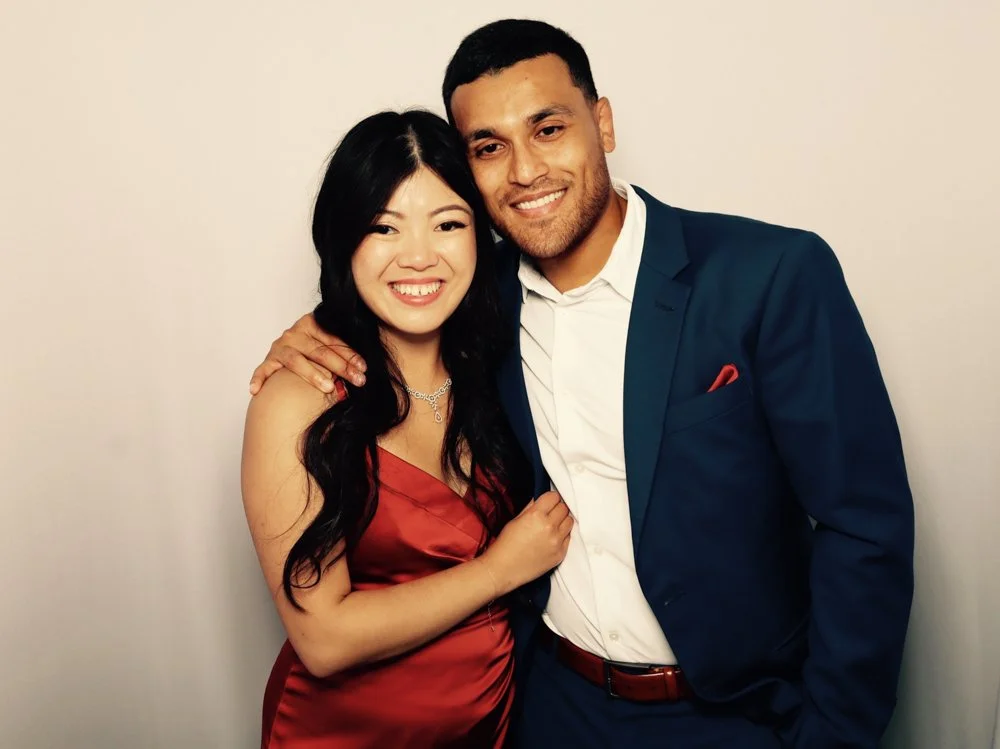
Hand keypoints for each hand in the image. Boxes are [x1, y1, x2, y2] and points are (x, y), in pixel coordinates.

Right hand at [248, 313, 367, 394]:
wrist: (294, 347)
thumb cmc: (317, 349)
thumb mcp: (330, 343)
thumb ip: (343, 350)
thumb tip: (365, 366)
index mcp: (311, 323)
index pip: (333, 340)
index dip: (350, 354)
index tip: (364, 368)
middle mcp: (294, 333)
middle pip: (319, 351)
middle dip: (341, 367)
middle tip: (357, 380)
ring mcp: (280, 346)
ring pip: (296, 360)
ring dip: (313, 375)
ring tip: (329, 387)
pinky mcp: (269, 360)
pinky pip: (263, 369)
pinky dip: (259, 379)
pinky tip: (256, 390)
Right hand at [481, 491, 572, 594]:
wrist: (503, 569)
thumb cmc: (506, 544)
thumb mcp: (515, 520)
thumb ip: (531, 507)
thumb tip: (541, 499)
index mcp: (536, 515)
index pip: (554, 497)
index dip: (551, 498)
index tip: (548, 502)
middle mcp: (549, 527)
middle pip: (564, 508)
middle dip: (557, 508)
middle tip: (550, 513)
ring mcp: (556, 541)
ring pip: (570, 522)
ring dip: (563, 521)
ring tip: (553, 525)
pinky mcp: (560, 554)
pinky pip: (568, 538)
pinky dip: (563, 535)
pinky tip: (552, 538)